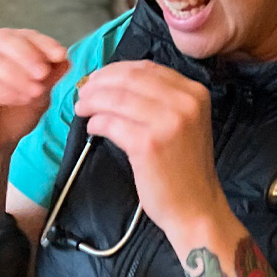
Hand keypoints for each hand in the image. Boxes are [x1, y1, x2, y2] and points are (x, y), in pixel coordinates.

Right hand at [0, 29, 69, 162]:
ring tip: (37, 92)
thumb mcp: (39, 92)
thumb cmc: (13, 114)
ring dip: (17, 75)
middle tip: (45, 74)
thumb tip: (65, 58)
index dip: (42, 43)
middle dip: (28, 56)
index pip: (21, 35)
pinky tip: (22, 100)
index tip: (61, 55)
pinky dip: (5, 92)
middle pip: (3, 40)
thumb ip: (50, 75)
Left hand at [74, 61, 229, 241]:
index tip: (97, 79)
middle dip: (99, 83)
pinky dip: (96, 123)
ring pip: (116, 98)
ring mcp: (167, 122)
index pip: (146, 68)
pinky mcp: (148, 144)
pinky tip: (92, 128)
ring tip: (81, 109)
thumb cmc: (184, 169)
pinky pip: (111, 123)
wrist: (196, 208)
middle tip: (82, 93)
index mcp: (194, 93)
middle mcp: (184, 102)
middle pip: (129, 79)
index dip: (115, 70)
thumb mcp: (184, 124)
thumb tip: (115, 81)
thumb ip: (160, 100)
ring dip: (92, 101)